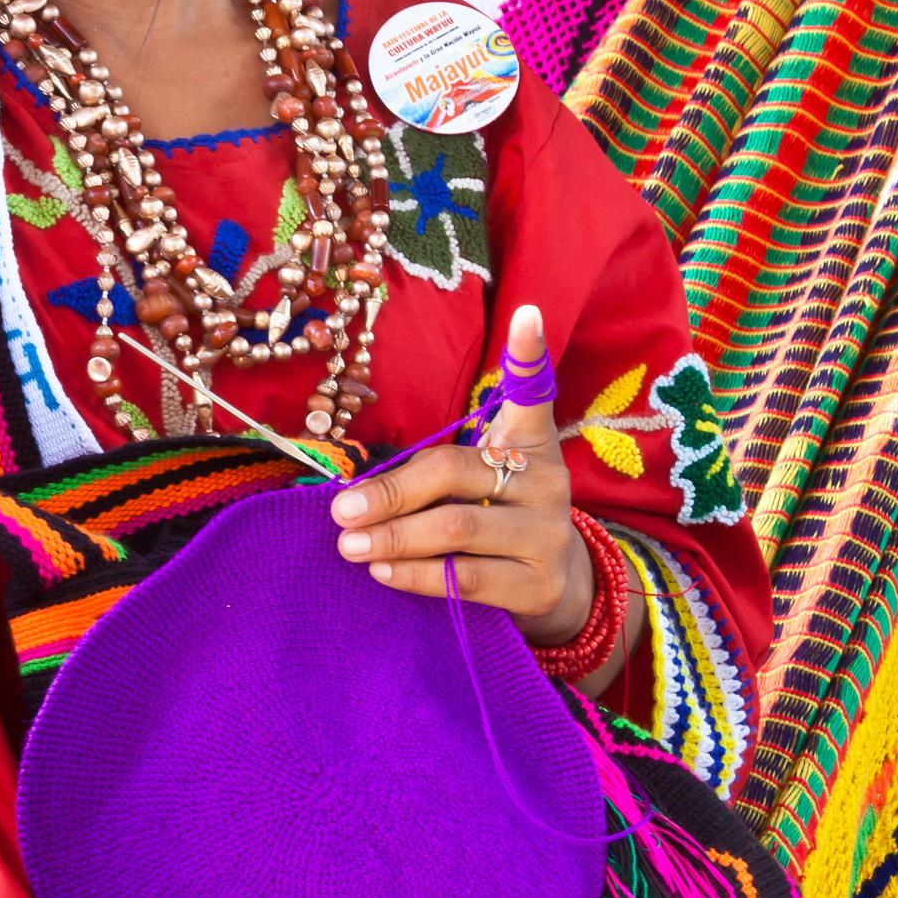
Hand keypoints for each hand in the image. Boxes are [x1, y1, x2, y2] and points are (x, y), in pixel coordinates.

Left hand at [328, 304, 589, 645]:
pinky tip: (384, 571)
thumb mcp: (482, 476)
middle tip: (341, 511)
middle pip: (454, 473)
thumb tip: (353, 493)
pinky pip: (466, 579)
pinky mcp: (539, 585)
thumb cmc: (497, 516)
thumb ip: (437, 468)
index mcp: (528, 442)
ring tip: (349, 544)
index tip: (524, 312)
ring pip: (456, 530)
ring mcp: (547, 533)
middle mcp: (545, 480)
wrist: (557, 583)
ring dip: (393, 538)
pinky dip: (417, 575)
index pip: (531, 391)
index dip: (527, 354)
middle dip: (390, 492)